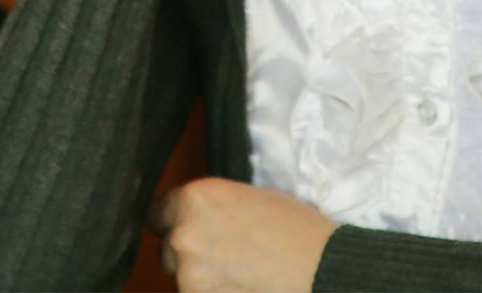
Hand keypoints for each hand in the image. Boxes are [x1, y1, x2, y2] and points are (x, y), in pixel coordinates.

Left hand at [153, 178, 335, 291]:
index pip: (157, 213)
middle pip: (169, 249)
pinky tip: (241, 288)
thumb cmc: (297, 230)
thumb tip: (198, 219)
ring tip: (240, 277)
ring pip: (184, 279)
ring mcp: (190, 275)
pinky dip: (215, 292)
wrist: (323, 267)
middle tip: (224, 259)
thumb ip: (212, 209)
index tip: (187, 232)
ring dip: (203, 280)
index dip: (173, 223)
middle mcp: (184, 234)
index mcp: (195, 199)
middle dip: (190, 255)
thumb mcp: (248, 198)